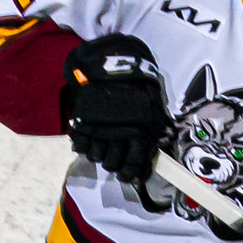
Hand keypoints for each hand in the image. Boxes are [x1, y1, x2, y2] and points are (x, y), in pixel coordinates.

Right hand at [59, 33, 171, 186]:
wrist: (114, 65)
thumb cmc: (137, 86)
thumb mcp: (154, 105)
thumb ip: (159, 127)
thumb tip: (162, 143)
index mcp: (140, 131)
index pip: (135, 162)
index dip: (130, 173)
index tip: (127, 177)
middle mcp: (120, 134)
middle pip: (113, 163)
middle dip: (113, 165)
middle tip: (113, 162)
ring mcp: (99, 129)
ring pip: (96, 156)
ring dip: (98, 157)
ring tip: (100, 152)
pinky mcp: (83, 123)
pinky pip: (80, 145)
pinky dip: (82, 148)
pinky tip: (87, 145)